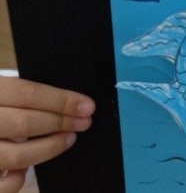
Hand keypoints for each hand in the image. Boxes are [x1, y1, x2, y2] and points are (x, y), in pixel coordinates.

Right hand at [0, 77, 94, 191]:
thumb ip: (15, 95)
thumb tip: (64, 102)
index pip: (27, 93)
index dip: (62, 100)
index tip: (87, 106)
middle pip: (24, 123)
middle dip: (60, 123)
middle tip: (83, 123)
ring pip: (15, 154)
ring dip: (48, 149)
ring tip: (67, 140)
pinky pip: (2, 183)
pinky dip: (19, 177)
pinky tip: (26, 167)